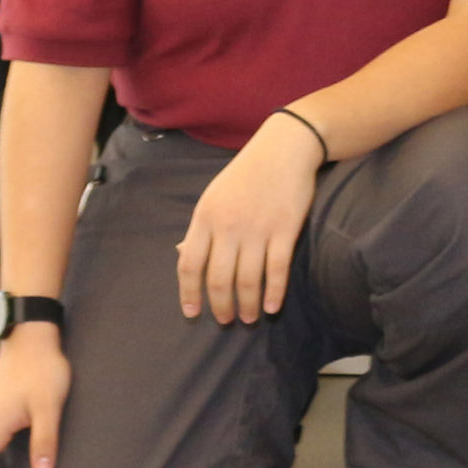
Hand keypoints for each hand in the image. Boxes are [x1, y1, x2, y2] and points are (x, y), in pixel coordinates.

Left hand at [177, 116, 322, 323]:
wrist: (285, 147)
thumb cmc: (246, 173)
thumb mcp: (213, 196)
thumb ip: (200, 228)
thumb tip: (183, 255)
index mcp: (205, 217)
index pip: (189, 264)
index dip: (189, 293)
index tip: (193, 313)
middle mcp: (228, 226)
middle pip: (218, 278)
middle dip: (221, 306)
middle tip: (226, 320)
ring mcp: (257, 228)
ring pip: (247, 280)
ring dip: (247, 305)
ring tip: (250, 317)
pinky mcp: (284, 229)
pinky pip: (277, 269)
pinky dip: (274, 292)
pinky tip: (273, 306)